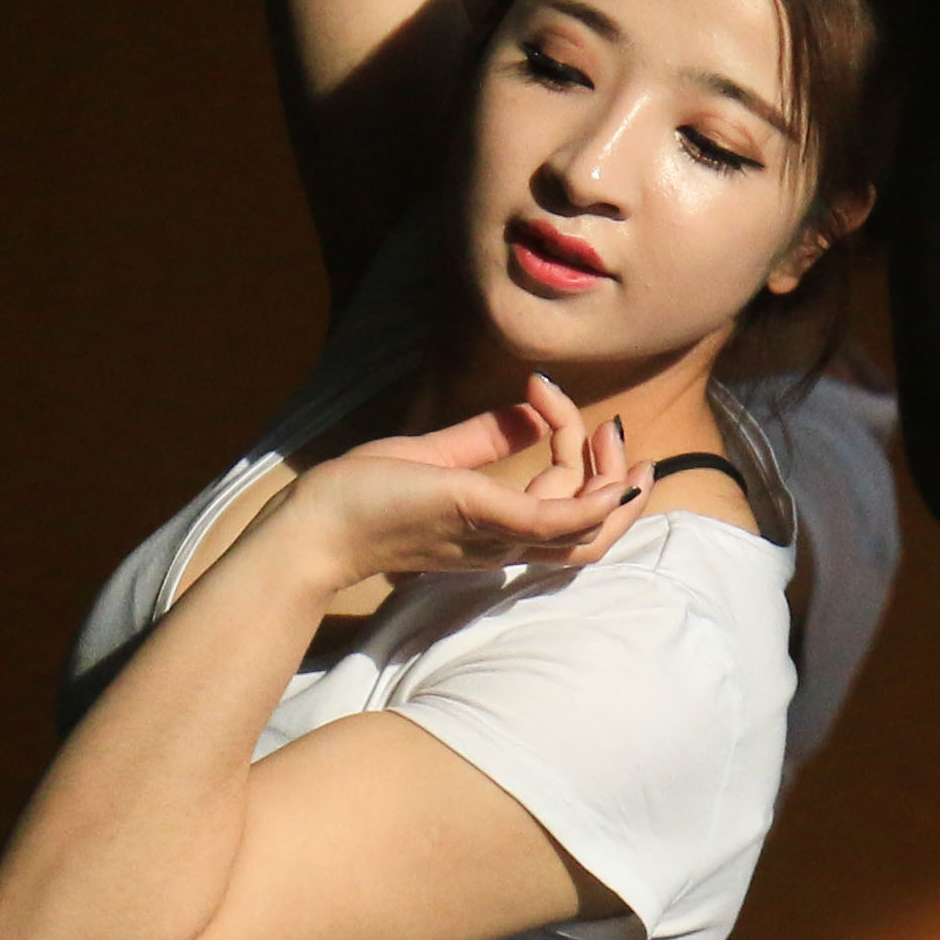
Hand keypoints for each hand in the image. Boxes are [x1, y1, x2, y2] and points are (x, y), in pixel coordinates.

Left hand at [269, 375, 648, 593]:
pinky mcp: (483, 517)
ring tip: (606, 429)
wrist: (317, 523)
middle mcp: (505, 544)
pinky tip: (608, 471)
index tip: (548, 395)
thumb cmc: (364, 496)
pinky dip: (595, 501)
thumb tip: (529, 411)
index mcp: (496, 532)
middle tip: (615, 433)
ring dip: (614, 482)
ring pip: (588, 532)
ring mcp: (498, 536)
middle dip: (622, 487)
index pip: (563, 507)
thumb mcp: (436, 457)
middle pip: (592, 535)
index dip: (577, 456)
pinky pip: (558, 522)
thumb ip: (485, 439)